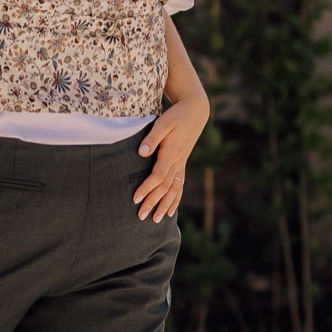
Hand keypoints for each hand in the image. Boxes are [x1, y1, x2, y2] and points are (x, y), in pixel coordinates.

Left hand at [133, 91, 208, 223]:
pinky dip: (175, 199)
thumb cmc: (176, 115)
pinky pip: (180, 186)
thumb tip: (141, 152)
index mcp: (172, 153)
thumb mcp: (163, 123)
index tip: (135, 199)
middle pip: (165, 187)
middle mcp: (178, 162)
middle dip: (153, 202)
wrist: (195, 111)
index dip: (147, 188)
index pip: (158, 176)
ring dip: (165, 205)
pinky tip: (170, 211)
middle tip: (141, 216)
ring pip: (174, 189)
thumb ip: (152, 138)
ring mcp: (182, 164)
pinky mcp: (182, 164)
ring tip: (156, 220)